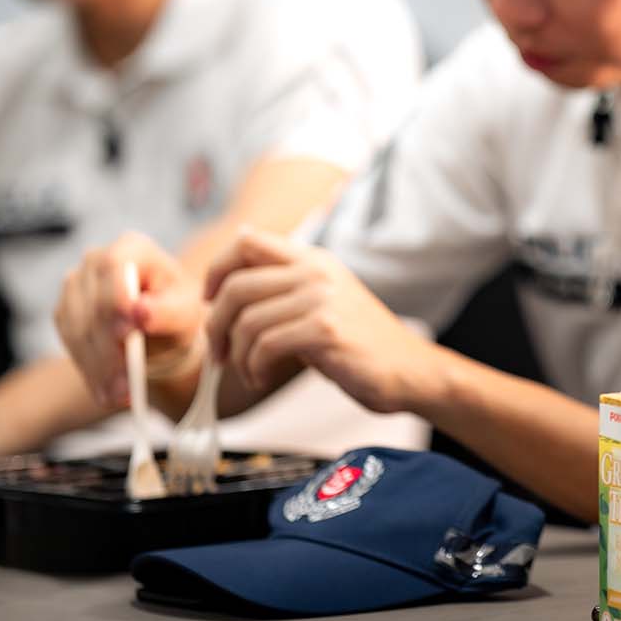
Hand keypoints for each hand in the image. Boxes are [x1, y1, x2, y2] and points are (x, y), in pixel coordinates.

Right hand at [53, 231, 202, 408]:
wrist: (163, 325)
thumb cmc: (178, 309)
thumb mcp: (185, 310)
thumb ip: (167, 311)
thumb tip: (141, 313)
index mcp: (131, 248)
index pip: (113, 267)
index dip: (116, 300)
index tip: (128, 333)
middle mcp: (95, 261)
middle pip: (93, 304)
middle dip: (110, 347)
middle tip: (125, 383)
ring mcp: (75, 287)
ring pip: (78, 330)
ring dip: (99, 368)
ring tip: (119, 395)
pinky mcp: (66, 314)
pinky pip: (71, 346)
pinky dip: (91, 372)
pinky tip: (106, 392)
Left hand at [204, 228, 438, 414]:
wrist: (410, 371)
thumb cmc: (360, 343)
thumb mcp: (321, 302)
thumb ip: (285, 284)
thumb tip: (241, 246)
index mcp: (313, 260)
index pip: (246, 242)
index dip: (217, 271)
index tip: (211, 303)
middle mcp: (316, 272)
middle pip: (236, 285)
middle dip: (215, 325)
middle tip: (218, 354)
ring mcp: (322, 298)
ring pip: (246, 320)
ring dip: (236, 355)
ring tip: (248, 371)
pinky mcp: (326, 329)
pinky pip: (264, 345)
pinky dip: (253, 367)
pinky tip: (261, 378)